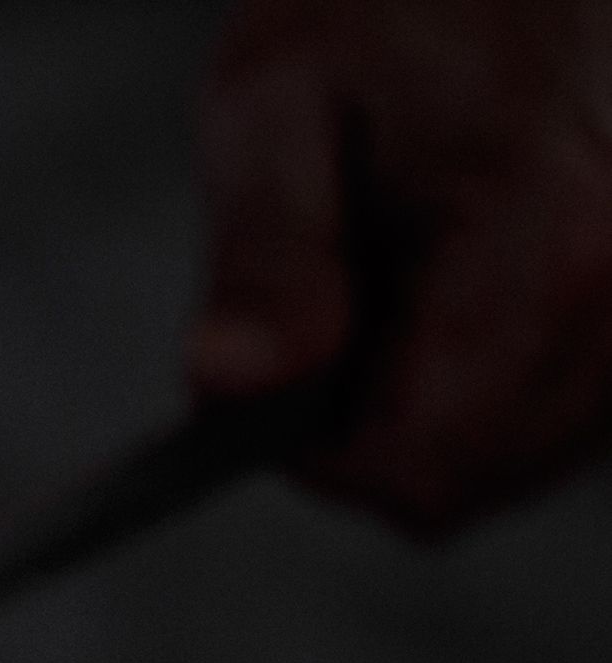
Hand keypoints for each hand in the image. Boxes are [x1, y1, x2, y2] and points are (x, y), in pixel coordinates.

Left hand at [194, 0, 611, 534]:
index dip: (318, 459)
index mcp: (544, 243)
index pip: (422, 471)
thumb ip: (262, 258)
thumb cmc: (379, 6)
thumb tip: (231, 385)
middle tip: (331, 311)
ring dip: (435, 409)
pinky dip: (493, 385)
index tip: (272, 377)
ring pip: (523, 460)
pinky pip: (565, 415)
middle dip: (374, 434)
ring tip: (400, 279)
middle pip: (472, 481)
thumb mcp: (273, 104)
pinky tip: (456, 293)